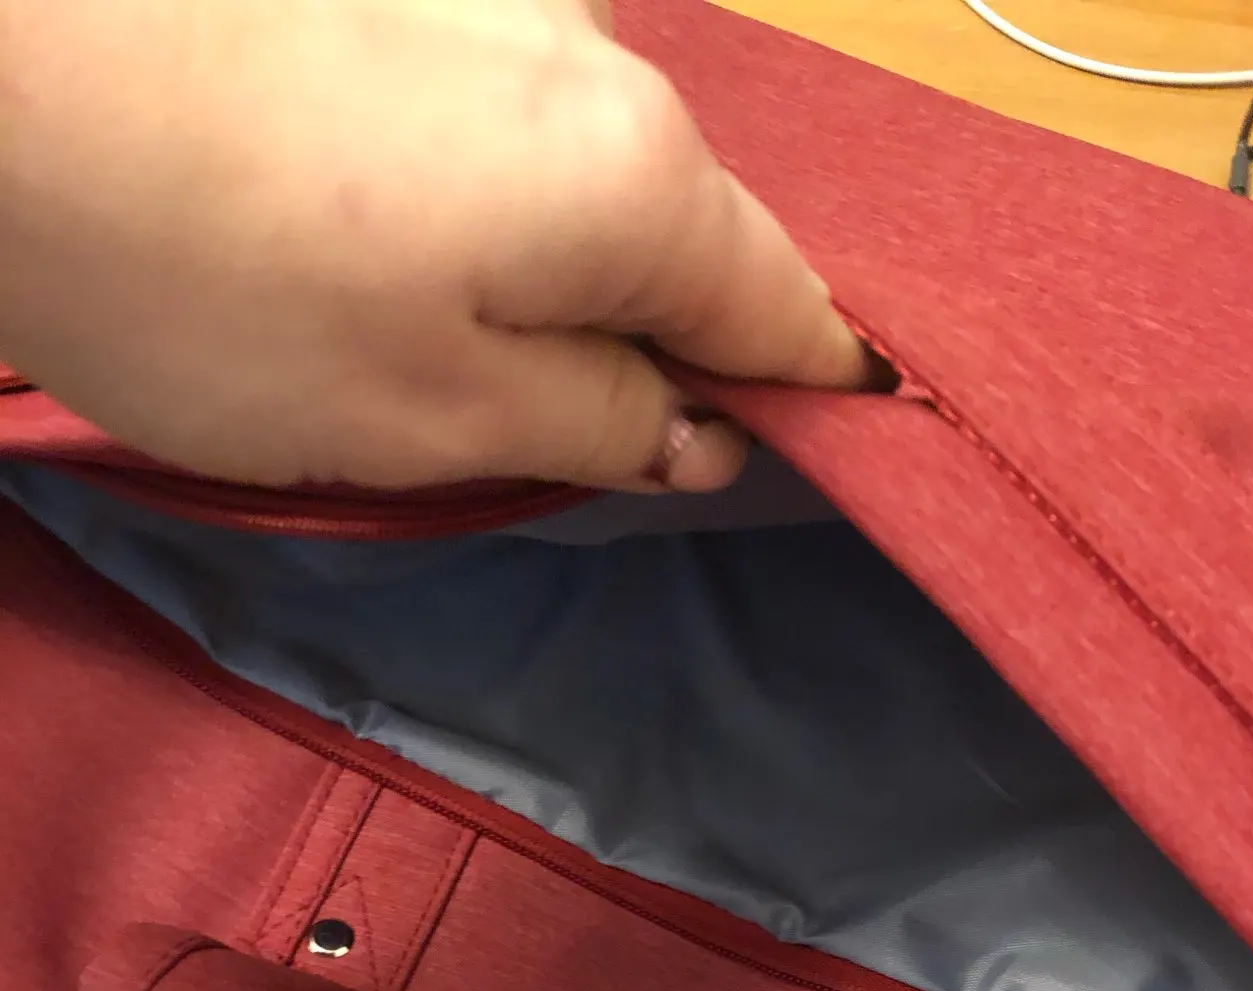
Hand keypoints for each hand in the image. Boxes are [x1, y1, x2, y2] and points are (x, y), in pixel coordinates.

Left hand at [0, 0, 866, 489]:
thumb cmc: (224, 291)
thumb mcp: (436, 419)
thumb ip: (599, 423)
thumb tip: (702, 434)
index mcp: (637, 178)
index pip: (790, 305)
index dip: (809, 392)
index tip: (798, 450)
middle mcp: (598, 58)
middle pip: (693, 226)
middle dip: (670, 331)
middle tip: (584, 429)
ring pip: (593, 163)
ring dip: (569, 257)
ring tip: (456, 333)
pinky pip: (507, 112)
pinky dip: (492, 187)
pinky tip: (390, 233)